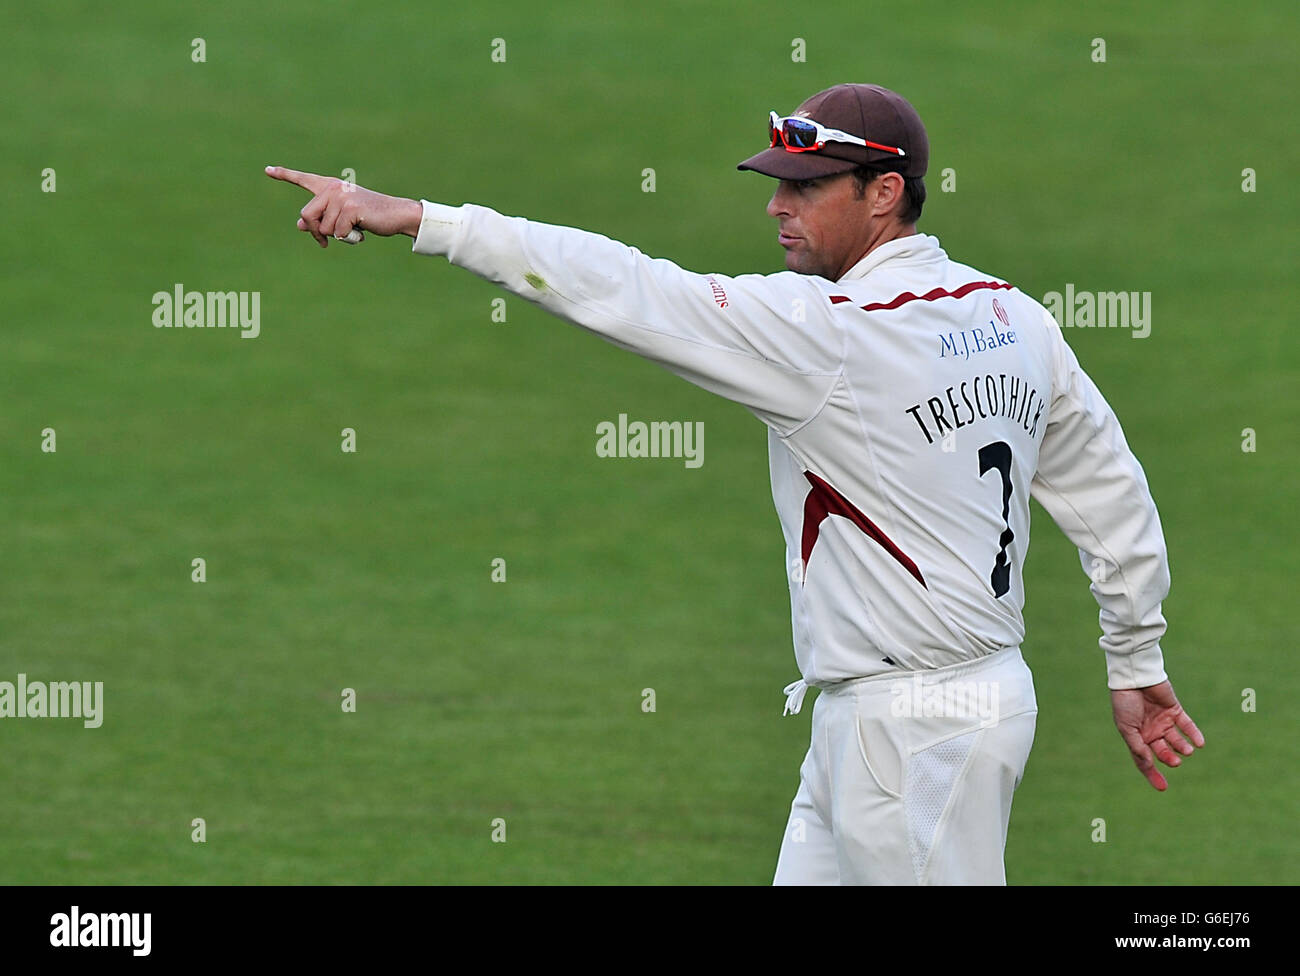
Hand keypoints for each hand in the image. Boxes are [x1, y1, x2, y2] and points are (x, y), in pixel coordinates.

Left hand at [264, 165, 422, 246]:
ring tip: (353, 230)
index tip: (268, 170)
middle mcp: (332, 188)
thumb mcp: (341, 217)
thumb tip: (300, 226)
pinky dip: (349, 239)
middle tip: (325, 242)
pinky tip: (361, 231)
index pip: (303, 179)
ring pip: (324, 227)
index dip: (285, 175)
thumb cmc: (368, 216)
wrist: (395, 214)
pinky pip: (338, 233)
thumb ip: (321, 219)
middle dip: (316, 233)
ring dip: (337, 236)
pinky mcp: (350, 208)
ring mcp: (341, 197)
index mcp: (329, 187)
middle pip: (307, 215)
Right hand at [1110, 680, 1204, 790]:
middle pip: (1162, 751)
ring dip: (1182, 748)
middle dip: (1169, 758)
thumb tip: (1149, 764)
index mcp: (1136, 736)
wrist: (1134, 677)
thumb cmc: (1125, 702)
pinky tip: (1199, 743)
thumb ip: (1137, 746)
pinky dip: (1193, 734)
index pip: (1144, 760)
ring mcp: (1163, 721)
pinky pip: (1187, 725)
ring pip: (1176, 740)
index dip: (1152, 774)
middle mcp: (1150, 731)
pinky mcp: (1174, 710)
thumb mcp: (1126, 727)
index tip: (1163, 788)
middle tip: (1176, 762)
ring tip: (1187, 751)